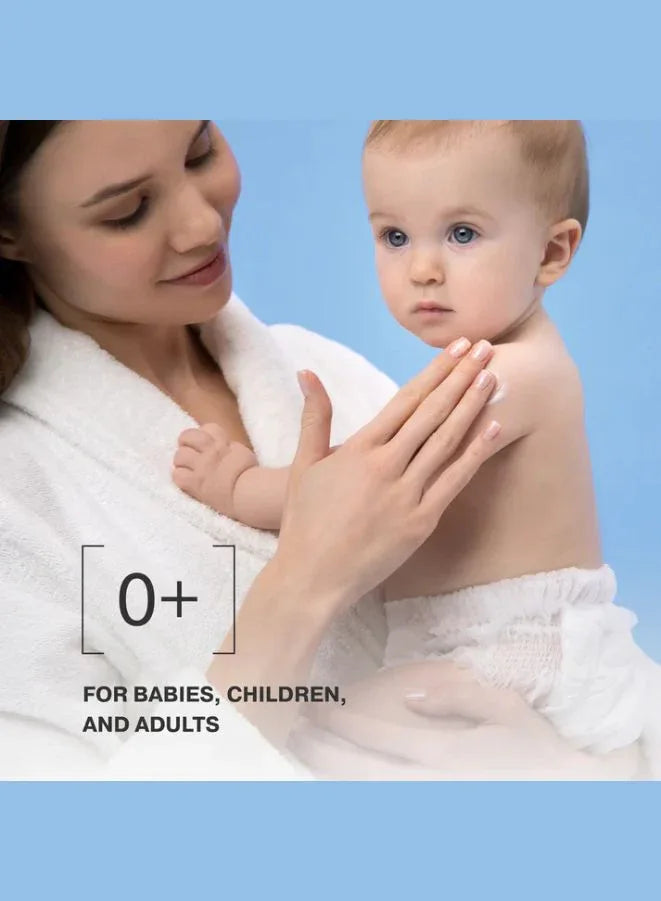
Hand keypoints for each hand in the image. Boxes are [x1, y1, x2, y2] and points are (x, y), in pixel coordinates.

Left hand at [172, 423, 256, 514]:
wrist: (250, 494)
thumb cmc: (250, 476)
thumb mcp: (242, 453)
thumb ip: (228, 447)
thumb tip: (222, 444)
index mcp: (223, 444)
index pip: (207, 428)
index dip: (204, 433)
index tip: (205, 442)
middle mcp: (211, 453)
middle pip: (187, 436)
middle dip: (185, 442)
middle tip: (188, 450)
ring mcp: (202, 468)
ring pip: (179, 456)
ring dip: (181, 461)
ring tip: (186, 467)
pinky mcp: (195, 484)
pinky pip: (178, 475)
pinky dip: (180, 476)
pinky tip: (186, 480)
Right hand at [272, 338, 502, 611]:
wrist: (312, 577)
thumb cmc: (305, 522)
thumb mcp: (304, 464)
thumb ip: (314, 416)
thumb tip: (307, 372)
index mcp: (359, 449)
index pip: (406, 400)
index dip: (435, 371)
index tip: (456, 349)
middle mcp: (386, 466)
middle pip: (432, 413)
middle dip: (461, 378)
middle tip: (485, 349)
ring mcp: (406, 495)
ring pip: (447, 441)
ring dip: (473, 406)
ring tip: (493, 377)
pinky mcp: (421, 522)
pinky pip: (454, 481)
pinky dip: (475, 453)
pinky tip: (492, 428)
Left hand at [310, 661, 641, 779]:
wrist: (565, 795)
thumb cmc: (536, 750)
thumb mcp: (506, 708)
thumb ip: (458, 697)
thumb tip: (414, 694)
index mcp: (446, 755)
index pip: (379, 738)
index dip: (341, 724)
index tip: (315, 711)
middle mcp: (431, 786)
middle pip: (361, 772)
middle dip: (323, 754)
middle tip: (295, 737)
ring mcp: (430, 808)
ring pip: (367, 797)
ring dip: (332, 780)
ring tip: (303, 764)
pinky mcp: (433, 821)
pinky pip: (386, 812)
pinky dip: (357, 800)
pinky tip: (337, 790)